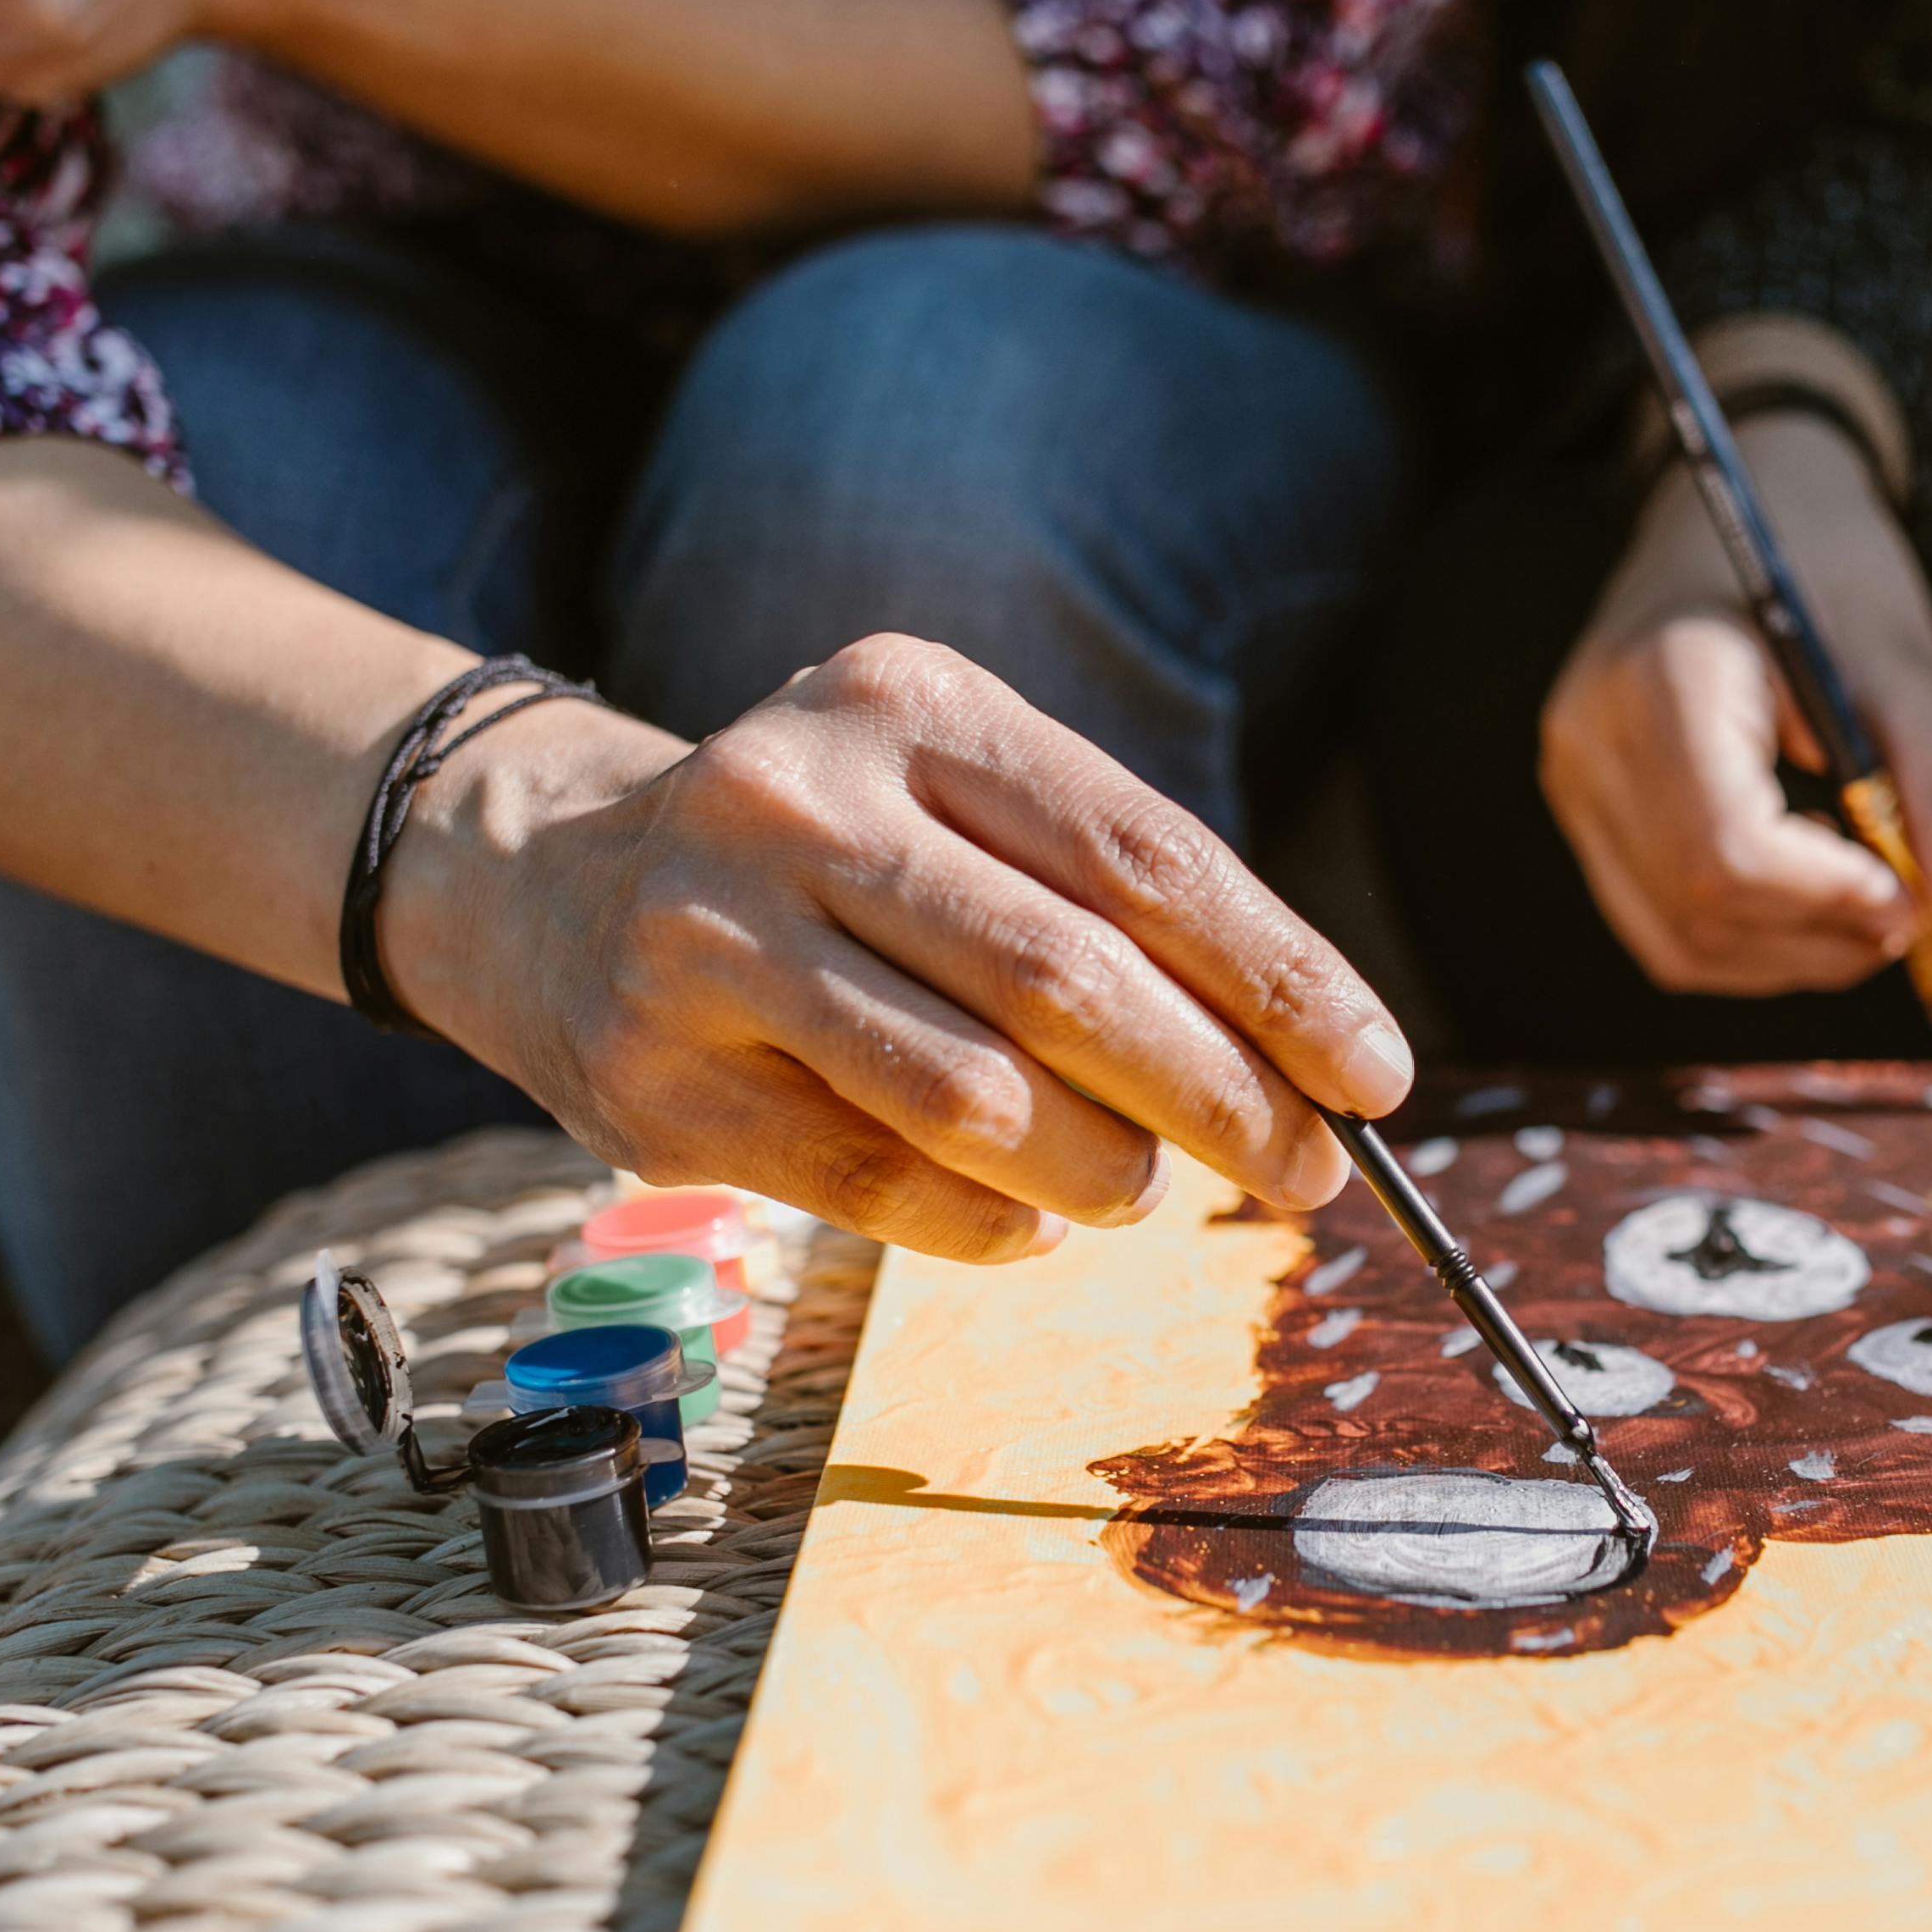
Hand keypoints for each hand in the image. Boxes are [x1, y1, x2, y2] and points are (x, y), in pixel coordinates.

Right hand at [384, 634, 1411, 1264]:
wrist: (554, 884)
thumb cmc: (832, 858)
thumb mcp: (954, 804)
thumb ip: (1106, 900)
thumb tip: (1305, 1063)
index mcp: (912, 708)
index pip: (1144, 854)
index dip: (1281, 978)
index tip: (1377, 1075)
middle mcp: (801, 801)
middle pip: (1070, 977)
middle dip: (1221, 1096)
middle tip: (1308, 1173)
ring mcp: (712, 938)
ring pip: (972, 1093)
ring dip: (1103, 1169)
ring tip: (1148, 1195)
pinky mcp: (656, 1074)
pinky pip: (871, 1182)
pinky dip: (983, 1224)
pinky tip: (1030, 1223)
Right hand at [1540, 416, 1931, 997]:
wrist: (1747, 511)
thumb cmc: (1830, 571)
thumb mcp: (1908, 669)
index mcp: (1665, 677)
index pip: (1729, 850)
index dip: (1833, 899)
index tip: (1916, 894)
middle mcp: (1593, 737)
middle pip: (1703, 911)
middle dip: (1825, 938)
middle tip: (1910, 901)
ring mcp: (1575, 780)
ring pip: (1681, 943)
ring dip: (1794, 953)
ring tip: (1863, 888)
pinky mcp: (1585, 811)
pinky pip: (1662, 930)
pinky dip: (1751, 941)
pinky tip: (1806, 882)